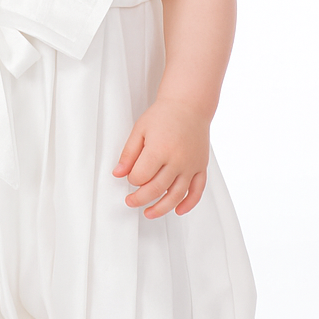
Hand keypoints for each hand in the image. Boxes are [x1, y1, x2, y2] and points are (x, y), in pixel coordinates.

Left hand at [112, 98, 209, 218]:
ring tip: (149, 213)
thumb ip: (128, 153)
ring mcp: (191, 165)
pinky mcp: (201, 166)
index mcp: (159, 149)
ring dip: (161, 208)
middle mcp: (177, 159)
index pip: (141, 176)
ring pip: (176, 195)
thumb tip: (118, 174)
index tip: (129, 176)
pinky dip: (189, 204)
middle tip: (130, 201)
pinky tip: (178, 211)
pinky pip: (197, 190)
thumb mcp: (139, 130)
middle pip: (156, 189)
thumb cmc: (163, 115)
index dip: (132, 179)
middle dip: (140, 199)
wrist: (189, 105)